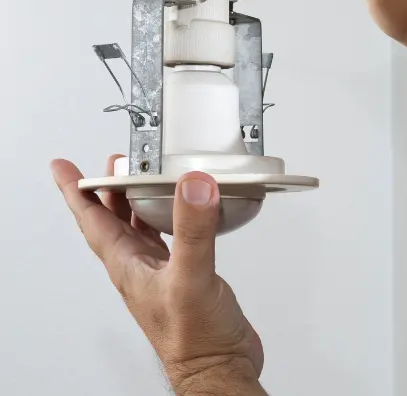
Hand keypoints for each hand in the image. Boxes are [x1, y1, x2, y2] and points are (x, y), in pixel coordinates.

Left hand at [52, 156, 263, 393]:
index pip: (93, 221)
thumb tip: (193, 187)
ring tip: (140, 179)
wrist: (218, 366)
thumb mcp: (190, 277)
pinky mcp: (188, 278)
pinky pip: (171, 240)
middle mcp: (141, 268)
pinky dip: (172, 220)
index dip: (76, 191)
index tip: (64, 167)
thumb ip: (192, 230)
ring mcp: (163, 274)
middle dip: (108, 190)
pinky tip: (186, 214)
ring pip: (140, 230)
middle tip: (112, 164)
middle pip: (113, 221)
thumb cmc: (194, 338)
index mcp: (129, 266)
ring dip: (136, 203)